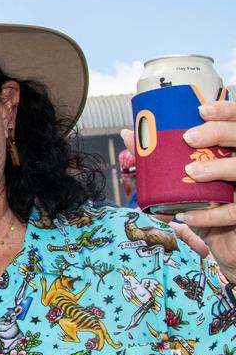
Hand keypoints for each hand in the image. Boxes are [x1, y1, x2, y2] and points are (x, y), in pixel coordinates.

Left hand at [175, 101, 235, 280]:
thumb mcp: (182, 179)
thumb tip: (129, 134)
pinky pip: (233, 211)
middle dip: (217, 132)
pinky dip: (208, 215)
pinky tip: (185, 216)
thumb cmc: (204, 204)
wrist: (223, 244)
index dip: (224, 111)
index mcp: (232, 150)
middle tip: (188, 138)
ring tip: (191, 172)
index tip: (199, 110)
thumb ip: (158, 157)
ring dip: (218, 168)